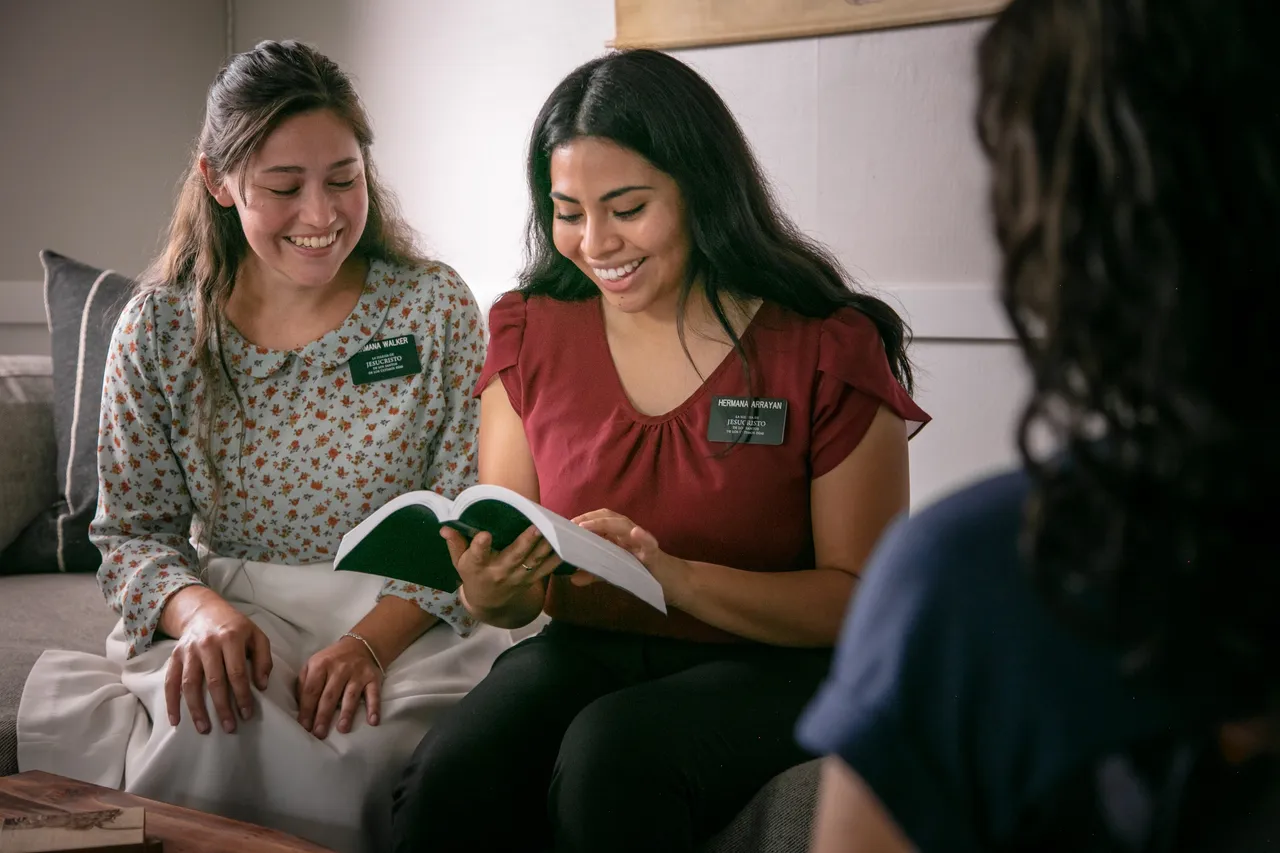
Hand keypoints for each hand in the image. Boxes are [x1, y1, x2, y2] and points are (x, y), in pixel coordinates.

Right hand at [163, 593, 271, 734]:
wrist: (204, 611)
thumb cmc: (235, 627)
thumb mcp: (256, 636)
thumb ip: (263, 659)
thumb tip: (262, 686)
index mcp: (231, 638)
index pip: (237, 672)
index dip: (242, 695)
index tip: (247, 714)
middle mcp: (207, 644)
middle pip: (214, 681)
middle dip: (222, 707)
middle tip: (229, 727)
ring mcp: (189, 651)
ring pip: (190, 684)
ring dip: (196, 709)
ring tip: (204, 729)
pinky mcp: (175, 656)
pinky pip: (170, 682)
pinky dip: (171, 702)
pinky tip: (176, 720)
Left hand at [296, 636, 382, 739]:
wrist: (360, 645)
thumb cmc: (331, 661)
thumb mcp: (313, 664)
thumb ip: (304, 683)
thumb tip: (301, 709)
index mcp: (321, 665)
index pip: (312, 690)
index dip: (307, 709)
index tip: (304, 727)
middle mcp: (339, 668)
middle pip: (330, 695)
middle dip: (323, 715)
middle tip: (319, 733)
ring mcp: (357, 673)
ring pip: (351, 695)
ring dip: (347, 713)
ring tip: (342, 729)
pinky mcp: (372, 677)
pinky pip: (374, 693)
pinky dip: (374, 707)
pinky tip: (372, 721)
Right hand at [442, 524, 561, 613]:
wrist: (489, 603)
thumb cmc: (473, 575)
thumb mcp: (459, 561)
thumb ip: (455, 543)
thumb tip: (445, 527)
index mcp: (477, 566)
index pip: (477, 555)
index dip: (480, 546)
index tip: (485, 535)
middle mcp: (499, 571)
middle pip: (514, 556)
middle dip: (526, 541)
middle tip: (536, 526)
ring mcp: (517, 576)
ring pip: (534, 560)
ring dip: (546, 546)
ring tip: (554, 530)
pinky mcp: (531, 578)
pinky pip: (546, 568)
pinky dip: (557, 557)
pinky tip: (566, 544)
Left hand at [573, 509, 691, 605]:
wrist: (673, 583)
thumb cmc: (644, 574)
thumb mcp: (616, 573)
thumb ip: (596, 573)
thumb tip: (573, 578)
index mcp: (620, 536)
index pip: (600, 520)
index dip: (583, 519)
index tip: (565, 525)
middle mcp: (631, 534)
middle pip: (610, 517)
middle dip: (589, 519)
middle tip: (572, 526)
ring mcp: (643, 542)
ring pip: (625, 526)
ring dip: (606, 524)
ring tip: (587, 527)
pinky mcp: (655, 554)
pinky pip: (650, 544)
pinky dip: (643, 538)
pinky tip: (636, 533)